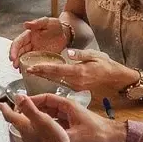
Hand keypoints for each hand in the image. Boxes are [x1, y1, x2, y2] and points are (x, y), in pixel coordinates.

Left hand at [0, 96, 69, 141]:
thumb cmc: (52, 139)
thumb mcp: (41, 119)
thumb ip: (29, 108)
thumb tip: (18, 97)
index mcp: (24, 126)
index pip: (10, 115)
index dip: (5, 108)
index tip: (0, 104)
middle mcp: (25, 133)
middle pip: (15, 120)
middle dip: (15, 112)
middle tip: (16, 105)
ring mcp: (31, 139)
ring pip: (23, 126)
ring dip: (23, 117)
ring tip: (26, 112)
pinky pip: (31, 130)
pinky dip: (31, 123)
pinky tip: (37, 123)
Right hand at [2, 93, 119, 141]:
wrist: (112, 136)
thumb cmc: (98, 133)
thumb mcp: (78, 136)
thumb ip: (61, 137)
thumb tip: (46, 140)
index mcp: (68, 105)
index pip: (46, 98)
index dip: (33, 100)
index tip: (21, 104)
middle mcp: (66, 108)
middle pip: (45, 106)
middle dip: (33, 109)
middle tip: (19, 115)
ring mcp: (68, 116)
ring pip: (49, 114)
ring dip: (39, 117)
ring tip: (26, 123)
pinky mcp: (70, 123)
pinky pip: (54, 122)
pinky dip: (46, 124)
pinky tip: (40, 131)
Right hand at [9, 17, 68, 65]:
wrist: (65, 34)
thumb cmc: (56, 26)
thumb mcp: (48, 22)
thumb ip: (38, 22)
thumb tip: (26, 24)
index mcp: (28, 35)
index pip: (18, 42)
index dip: (14, 50)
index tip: (12, 57)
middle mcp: (30, 44)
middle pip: (19, 52)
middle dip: (15, 59)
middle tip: (15, 66)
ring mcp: (35, 52)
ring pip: (24, 59)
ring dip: (21, 64)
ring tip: (20, 70)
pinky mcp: (41, 58)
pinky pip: (34, 63)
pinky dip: (30, 68)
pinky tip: (29, 72)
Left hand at [20, 48, 137, 100]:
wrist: (116, 78)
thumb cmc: (107, 65)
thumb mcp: (96, 55)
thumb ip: (81, 54)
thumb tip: (68, 52)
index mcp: (79, 72)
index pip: (57, 70)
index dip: (43, 68)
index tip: (32, 67)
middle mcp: (76, 81)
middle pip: (54, 77)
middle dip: (40, 73)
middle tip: (26, 69)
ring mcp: (76, 87)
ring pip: (56, 81)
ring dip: (44, 77)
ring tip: (32, 72)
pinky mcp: (77, 89)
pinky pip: (62, 83)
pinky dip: (53, 80)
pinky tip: (45, 76)